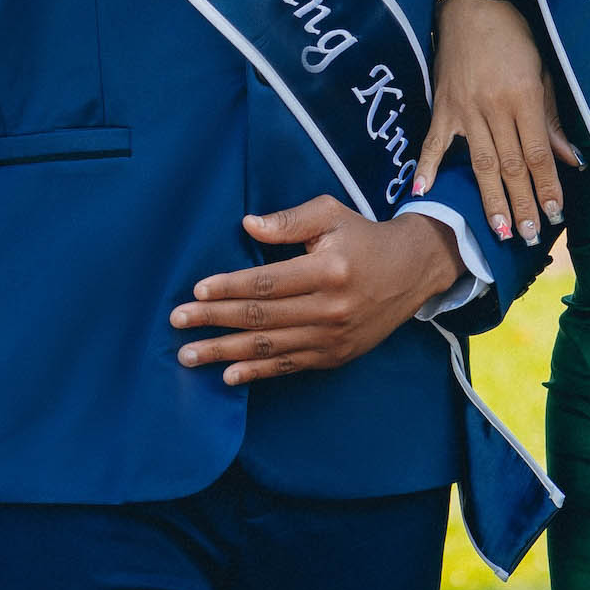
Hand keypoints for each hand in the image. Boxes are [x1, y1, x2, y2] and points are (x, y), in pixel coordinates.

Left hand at [172, 195, 461, 383]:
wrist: (411, 271)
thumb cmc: (363, 236)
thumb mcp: (331, 214)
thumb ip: (289, 221)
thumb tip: (247, 225)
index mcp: (328, 269)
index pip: (267, 282)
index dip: (229, 287)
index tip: (196, 290)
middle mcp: (330, 308)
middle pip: (262, 317)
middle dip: (214, 321)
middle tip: (177, 322)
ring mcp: (333, 337)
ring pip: (269, 347)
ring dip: (224, 353)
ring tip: (188, 354)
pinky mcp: (335, 356)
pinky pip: (288, 366)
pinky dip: (256, 373)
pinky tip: (228, 375)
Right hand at [412, 0, 581, 246]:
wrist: (470, 8)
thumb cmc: (513, 36)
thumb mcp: (542, 71)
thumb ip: (551, 119)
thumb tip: (570, 159)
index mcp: (524, 96)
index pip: (538, 153)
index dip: (548, 186)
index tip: (555, 215)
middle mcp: (495, 106)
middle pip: (511, 165)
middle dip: (522, 203)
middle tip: (528, 236)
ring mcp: (465, 108)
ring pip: (480, 162)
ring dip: (490, 200)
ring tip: (501, 230)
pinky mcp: (442, 106)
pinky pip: (434, 142)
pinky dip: (428, 167)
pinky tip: (424, 191)